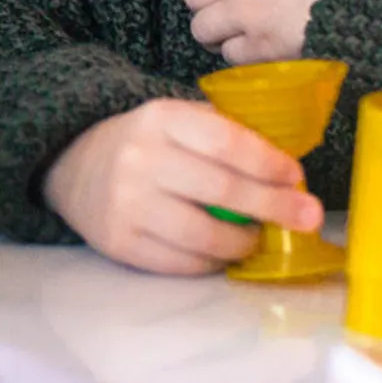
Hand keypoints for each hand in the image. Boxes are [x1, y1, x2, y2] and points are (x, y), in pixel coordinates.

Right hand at [42, 98, 322, 274]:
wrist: (73, 165)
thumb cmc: (144, 143)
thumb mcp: (174, 120)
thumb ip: (220, 135)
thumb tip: (284, 171)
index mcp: (160, 118)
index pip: (225, 141)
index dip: (267, 162)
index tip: (297, 177)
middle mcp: (142, 158)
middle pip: (222, 189)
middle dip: (274, 206)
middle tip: (308, 217)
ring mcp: (128, 203)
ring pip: (205, 236)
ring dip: (243, 243)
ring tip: (257, 239)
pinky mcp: (120, 242)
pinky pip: (182, 264)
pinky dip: (211, 264)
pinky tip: (221, 255)